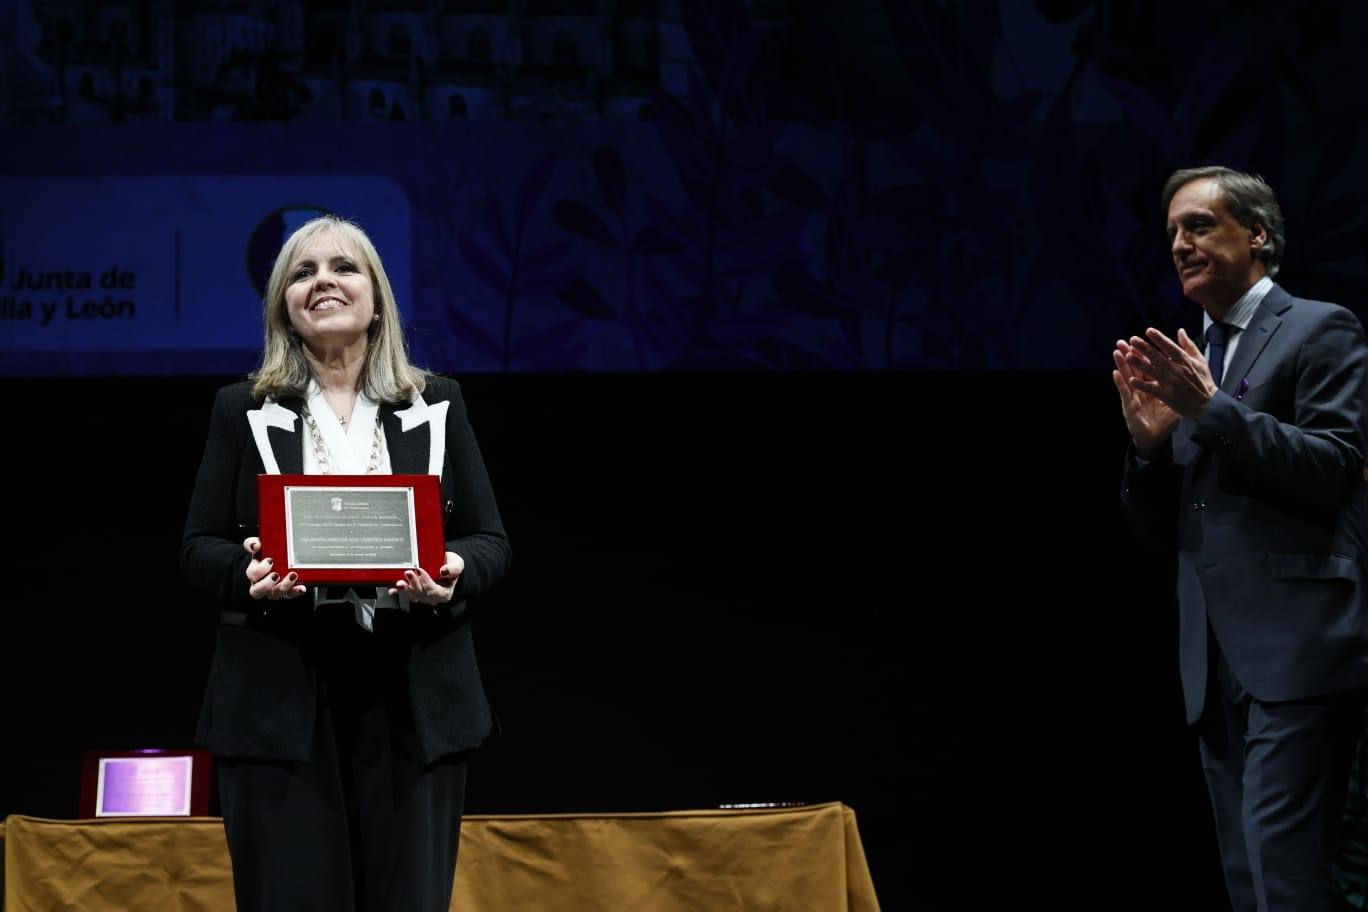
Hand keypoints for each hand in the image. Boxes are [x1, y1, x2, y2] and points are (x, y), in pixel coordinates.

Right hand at [243, 537, 306, 600]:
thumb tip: (255, 545)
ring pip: (275, 594)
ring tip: (293, 575)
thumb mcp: (259, 545)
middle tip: (276, 574)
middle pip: (257, 590)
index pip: (252, 574)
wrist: (279, 558)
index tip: (270, 560)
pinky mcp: (287, 591)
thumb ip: (253, 543)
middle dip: (267, 583)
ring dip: (284, 586)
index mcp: (254, 572)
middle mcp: (262, 584)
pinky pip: (290, 594)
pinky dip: (296, 591)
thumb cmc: (266, 553)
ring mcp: (274, 589)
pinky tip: (302, 587)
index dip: (259, 569)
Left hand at [389, 551, 463, 605]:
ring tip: (400, 582)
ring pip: (413, 596)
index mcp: (444, 594)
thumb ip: (453, 569)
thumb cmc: (452, 566)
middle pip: (421, 594)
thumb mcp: (457, 565)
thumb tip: (443, 571)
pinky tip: (392, 590)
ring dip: (405, 589)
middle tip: (408, 572)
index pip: (433, 591)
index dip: (426, 582)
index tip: (420, 570)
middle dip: (414, 583)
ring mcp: (423, 597)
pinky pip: (406, 594)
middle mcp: (433, 598)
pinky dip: (399, 592)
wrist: (447, 566)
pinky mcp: (415, 593)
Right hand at [1113, 339, 1178, 456]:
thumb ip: (1178, 386)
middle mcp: (1141, 389)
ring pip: (1127, 377)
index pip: (1149, 366)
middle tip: (1123, 341)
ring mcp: (1134, 397)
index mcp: (1153, 386)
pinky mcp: (1129, 407)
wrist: (1155, 438)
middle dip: (1129, 354)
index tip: (1142, 339)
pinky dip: (1120, 383)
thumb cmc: (1164, 421)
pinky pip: (1125, 393)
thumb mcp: (1174, 401)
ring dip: (1121, 364)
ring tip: (1117, 352)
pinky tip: (1116, 374)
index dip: (1145, 353)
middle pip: (1135, 368)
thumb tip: (1186, 373)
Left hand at [1121, 328, 1218, 420]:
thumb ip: (1189, 345)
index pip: (1170, 347)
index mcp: (1185, 361)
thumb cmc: (1203, 381)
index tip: (1148, 330)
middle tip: (1133, 339)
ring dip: (1140, 363)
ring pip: (1153, 371)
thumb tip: (1180, 331)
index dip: (1159, 339)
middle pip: (1158, 357)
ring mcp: (1172, 383)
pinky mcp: (1167, 395)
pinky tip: (1131, 380)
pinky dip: (1142, 385)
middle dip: (1145, 348)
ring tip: (1128, 356)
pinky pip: (1152, 389)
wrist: (1208, 404)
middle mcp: (1177, 370)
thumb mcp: (1200, 361)